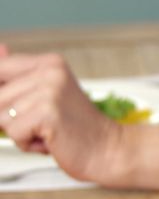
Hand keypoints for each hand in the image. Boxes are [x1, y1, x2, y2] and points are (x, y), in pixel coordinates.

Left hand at [0, 46, 124, 182]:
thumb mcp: (45, 96)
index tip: (25, 107)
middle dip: (10, 117)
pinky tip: (50, 139)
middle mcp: (50, 71)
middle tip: (41, 123)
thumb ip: (17, 76)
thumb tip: (0, 49)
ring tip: (46, 131)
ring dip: (19, 132)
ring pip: (1, 115)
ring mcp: (50, 91)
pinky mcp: (47, 112)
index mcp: (49, 63)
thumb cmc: (75, 128)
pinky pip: (13, 132)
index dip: (3, 94)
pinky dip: (27, 144)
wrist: (107, 149)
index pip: (0, 68)